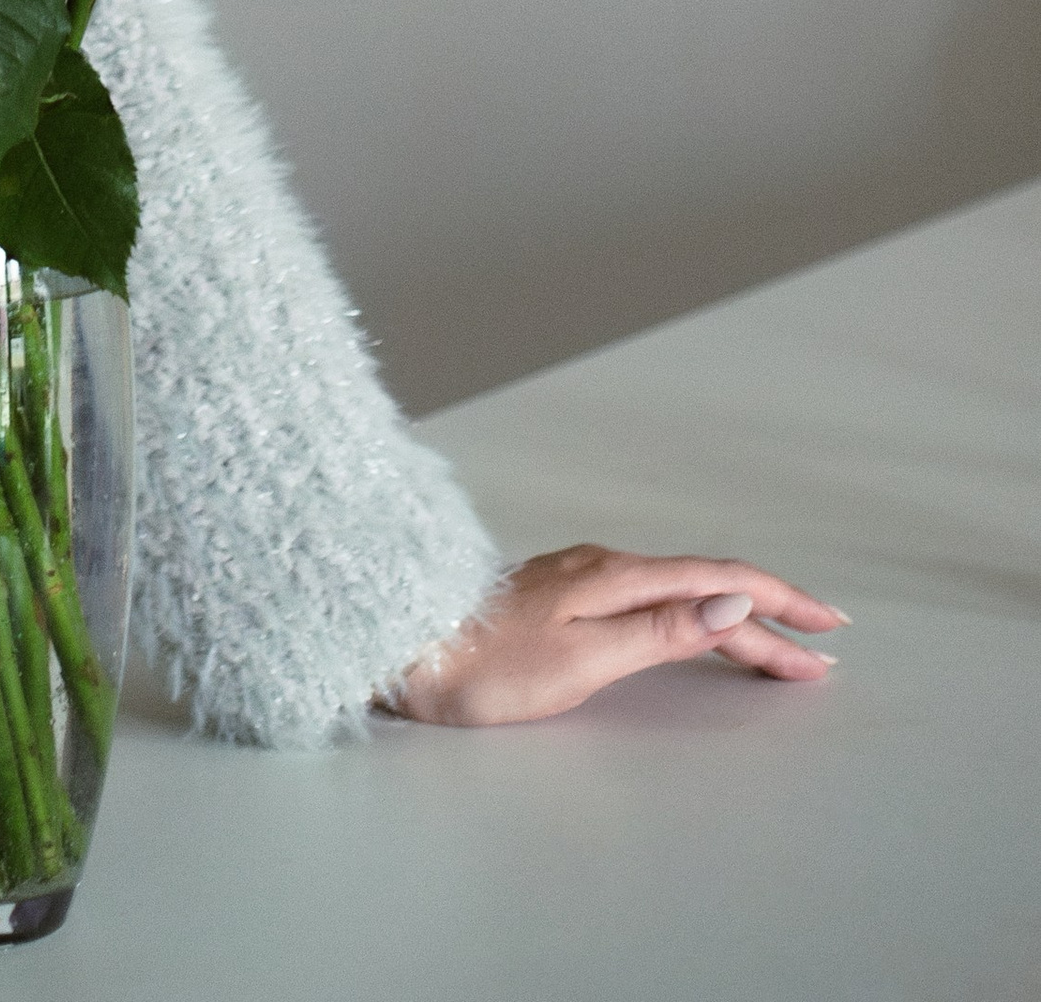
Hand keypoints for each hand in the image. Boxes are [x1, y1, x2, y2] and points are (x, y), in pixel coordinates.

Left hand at [389, 543, 845, 725]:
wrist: (404, 647)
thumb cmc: (487, 666)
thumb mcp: (583, 658)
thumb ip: (661, 631)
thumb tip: (733, 600)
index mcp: (617, 576)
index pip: (719, 582)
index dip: (779, 602)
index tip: (829, 628)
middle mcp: (605, 566)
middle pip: (705, 591)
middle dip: (768, 621)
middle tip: (820, 656)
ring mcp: (581, 577)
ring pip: (677, 595)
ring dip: (732, 620)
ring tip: (774, 647)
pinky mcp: (563, 595)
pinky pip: (648, 599)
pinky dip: (689, 618)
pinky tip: (692, 628)